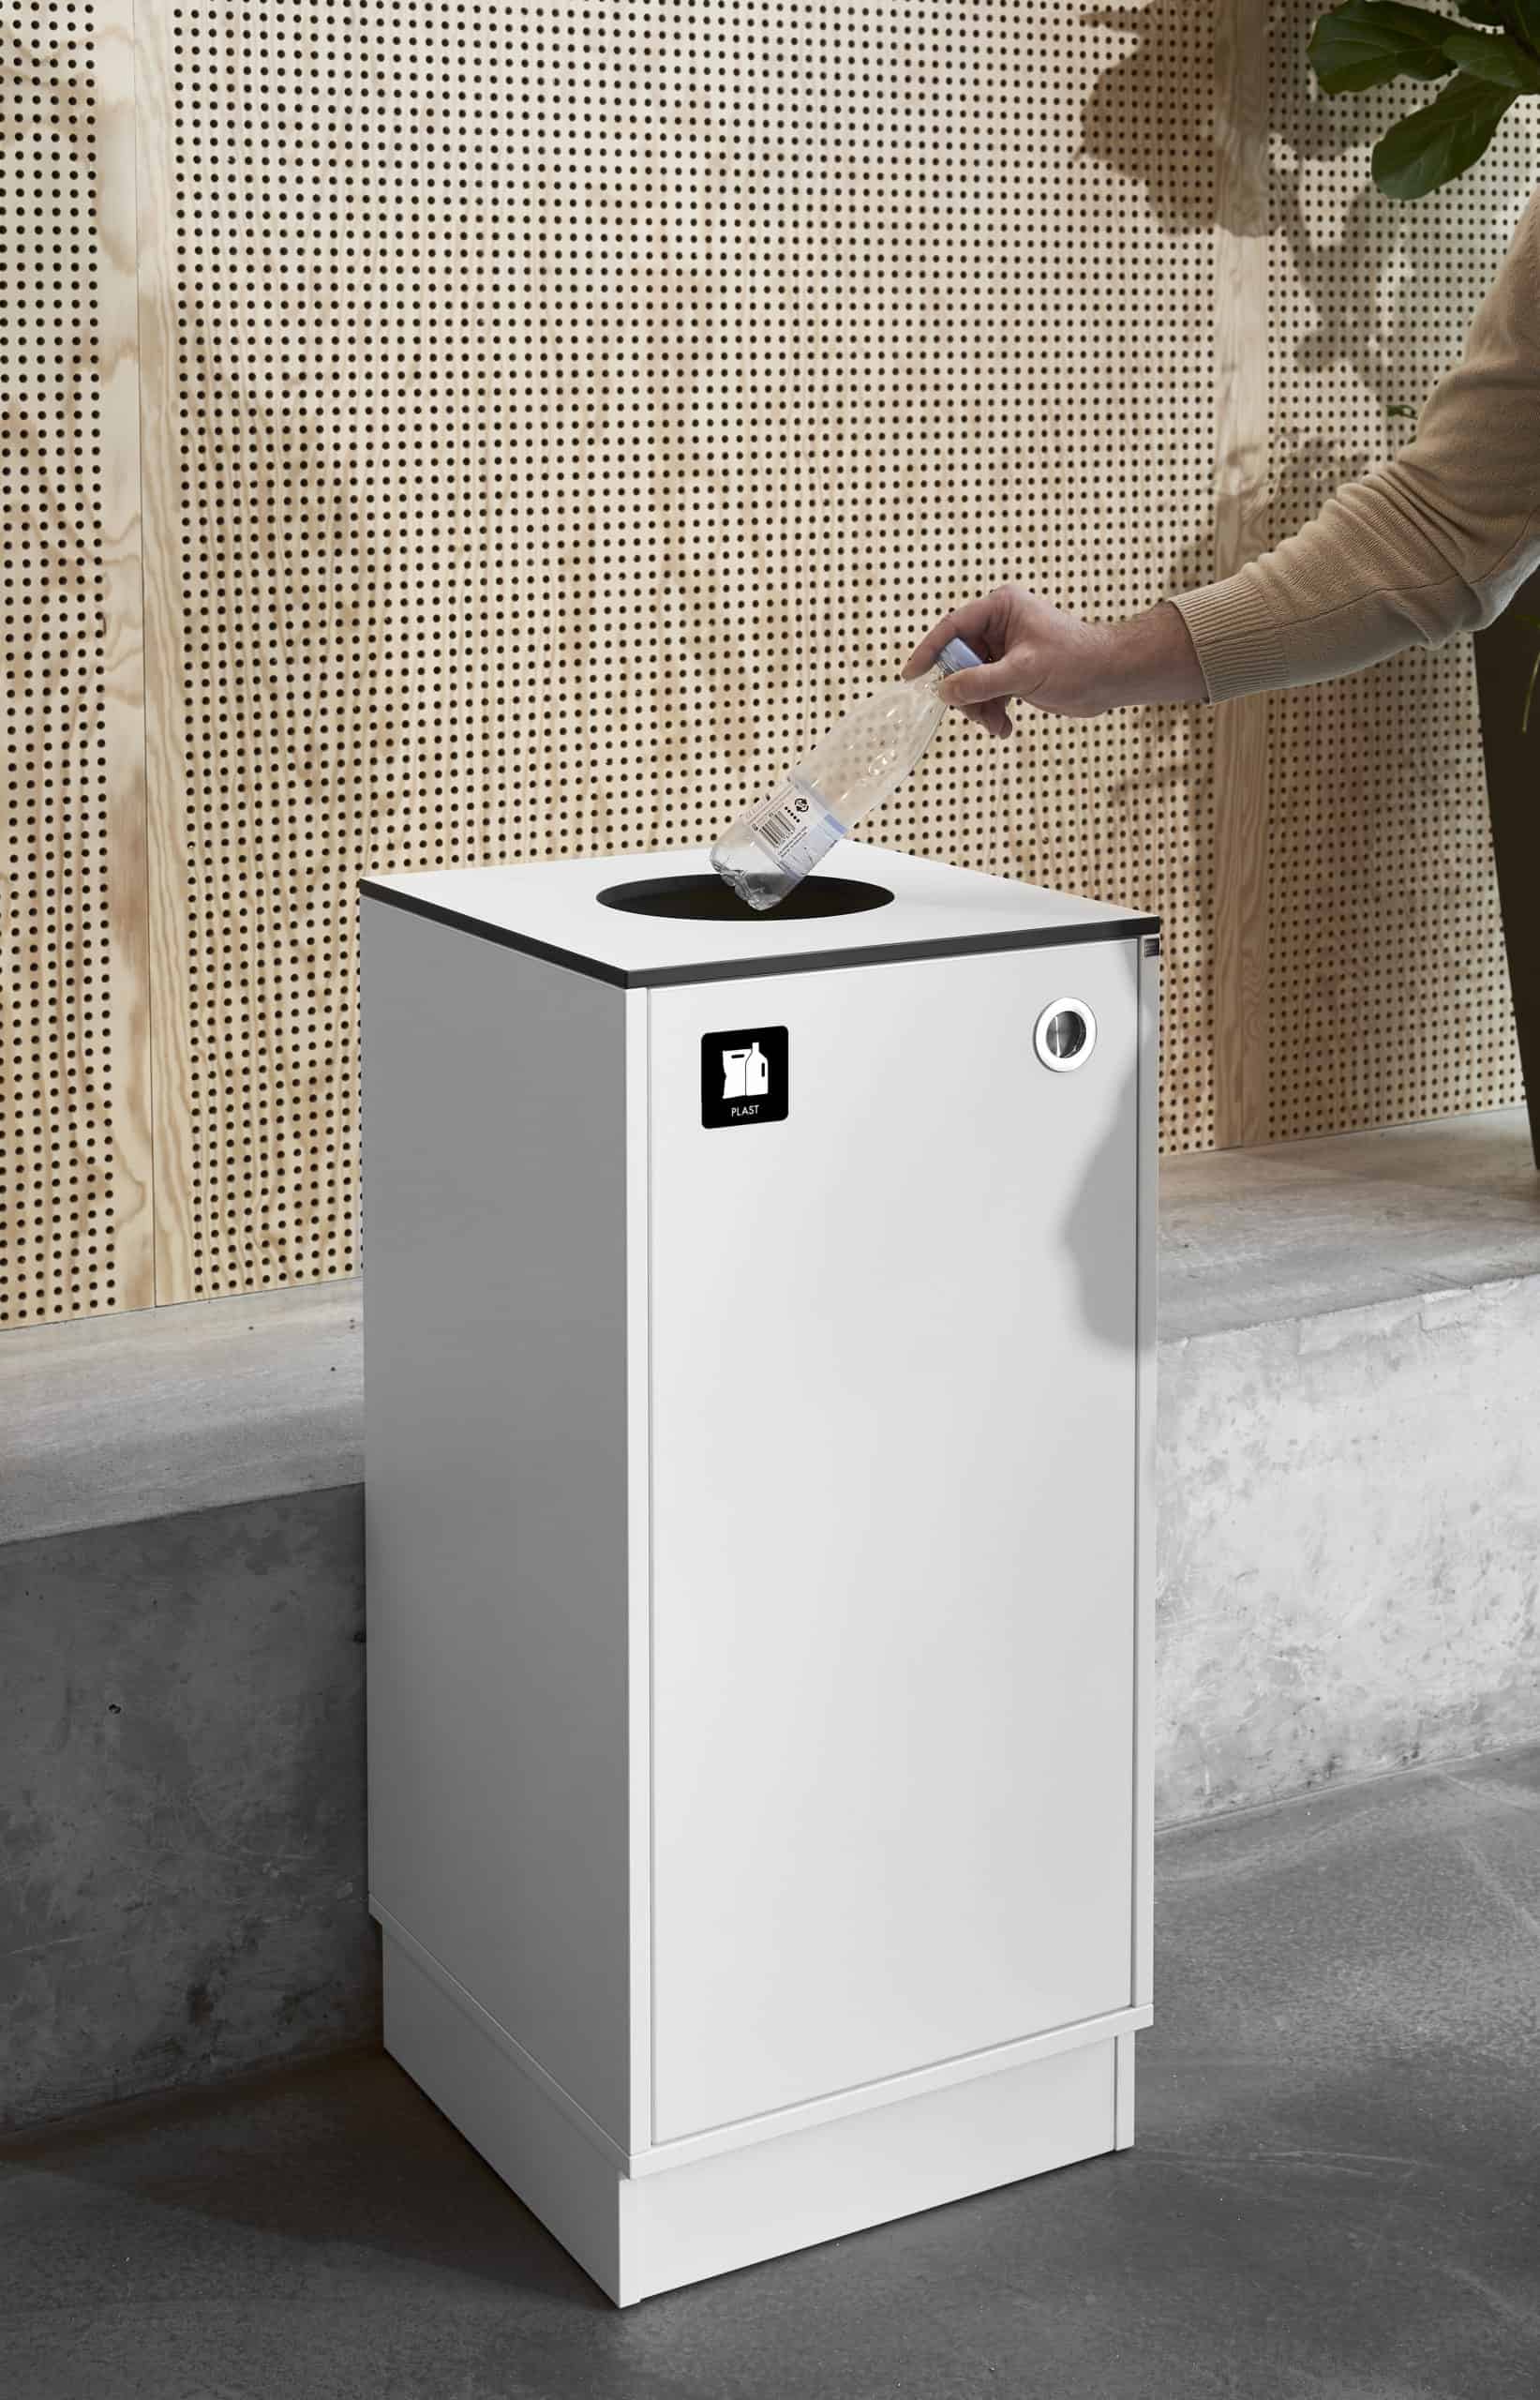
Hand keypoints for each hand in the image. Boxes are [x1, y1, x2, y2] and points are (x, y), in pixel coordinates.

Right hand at [904, 586, 1204, 730]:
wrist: (1110, 678)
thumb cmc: (1076, 661)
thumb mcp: (1023, 672)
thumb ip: (980, 682)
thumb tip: (944, 692)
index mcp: (1001, 608)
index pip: (953, 627)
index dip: (930, 652)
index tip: (911, 676)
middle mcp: (1000, 625)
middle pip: (959, 660)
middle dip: (965, 691)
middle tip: (976, 713)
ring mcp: (1005, 650)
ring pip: (971, 681)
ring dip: (979, 708)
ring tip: (996, 726)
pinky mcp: (1013, 672)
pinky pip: (987, 692)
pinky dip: (991, 712)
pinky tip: (1004, 728)